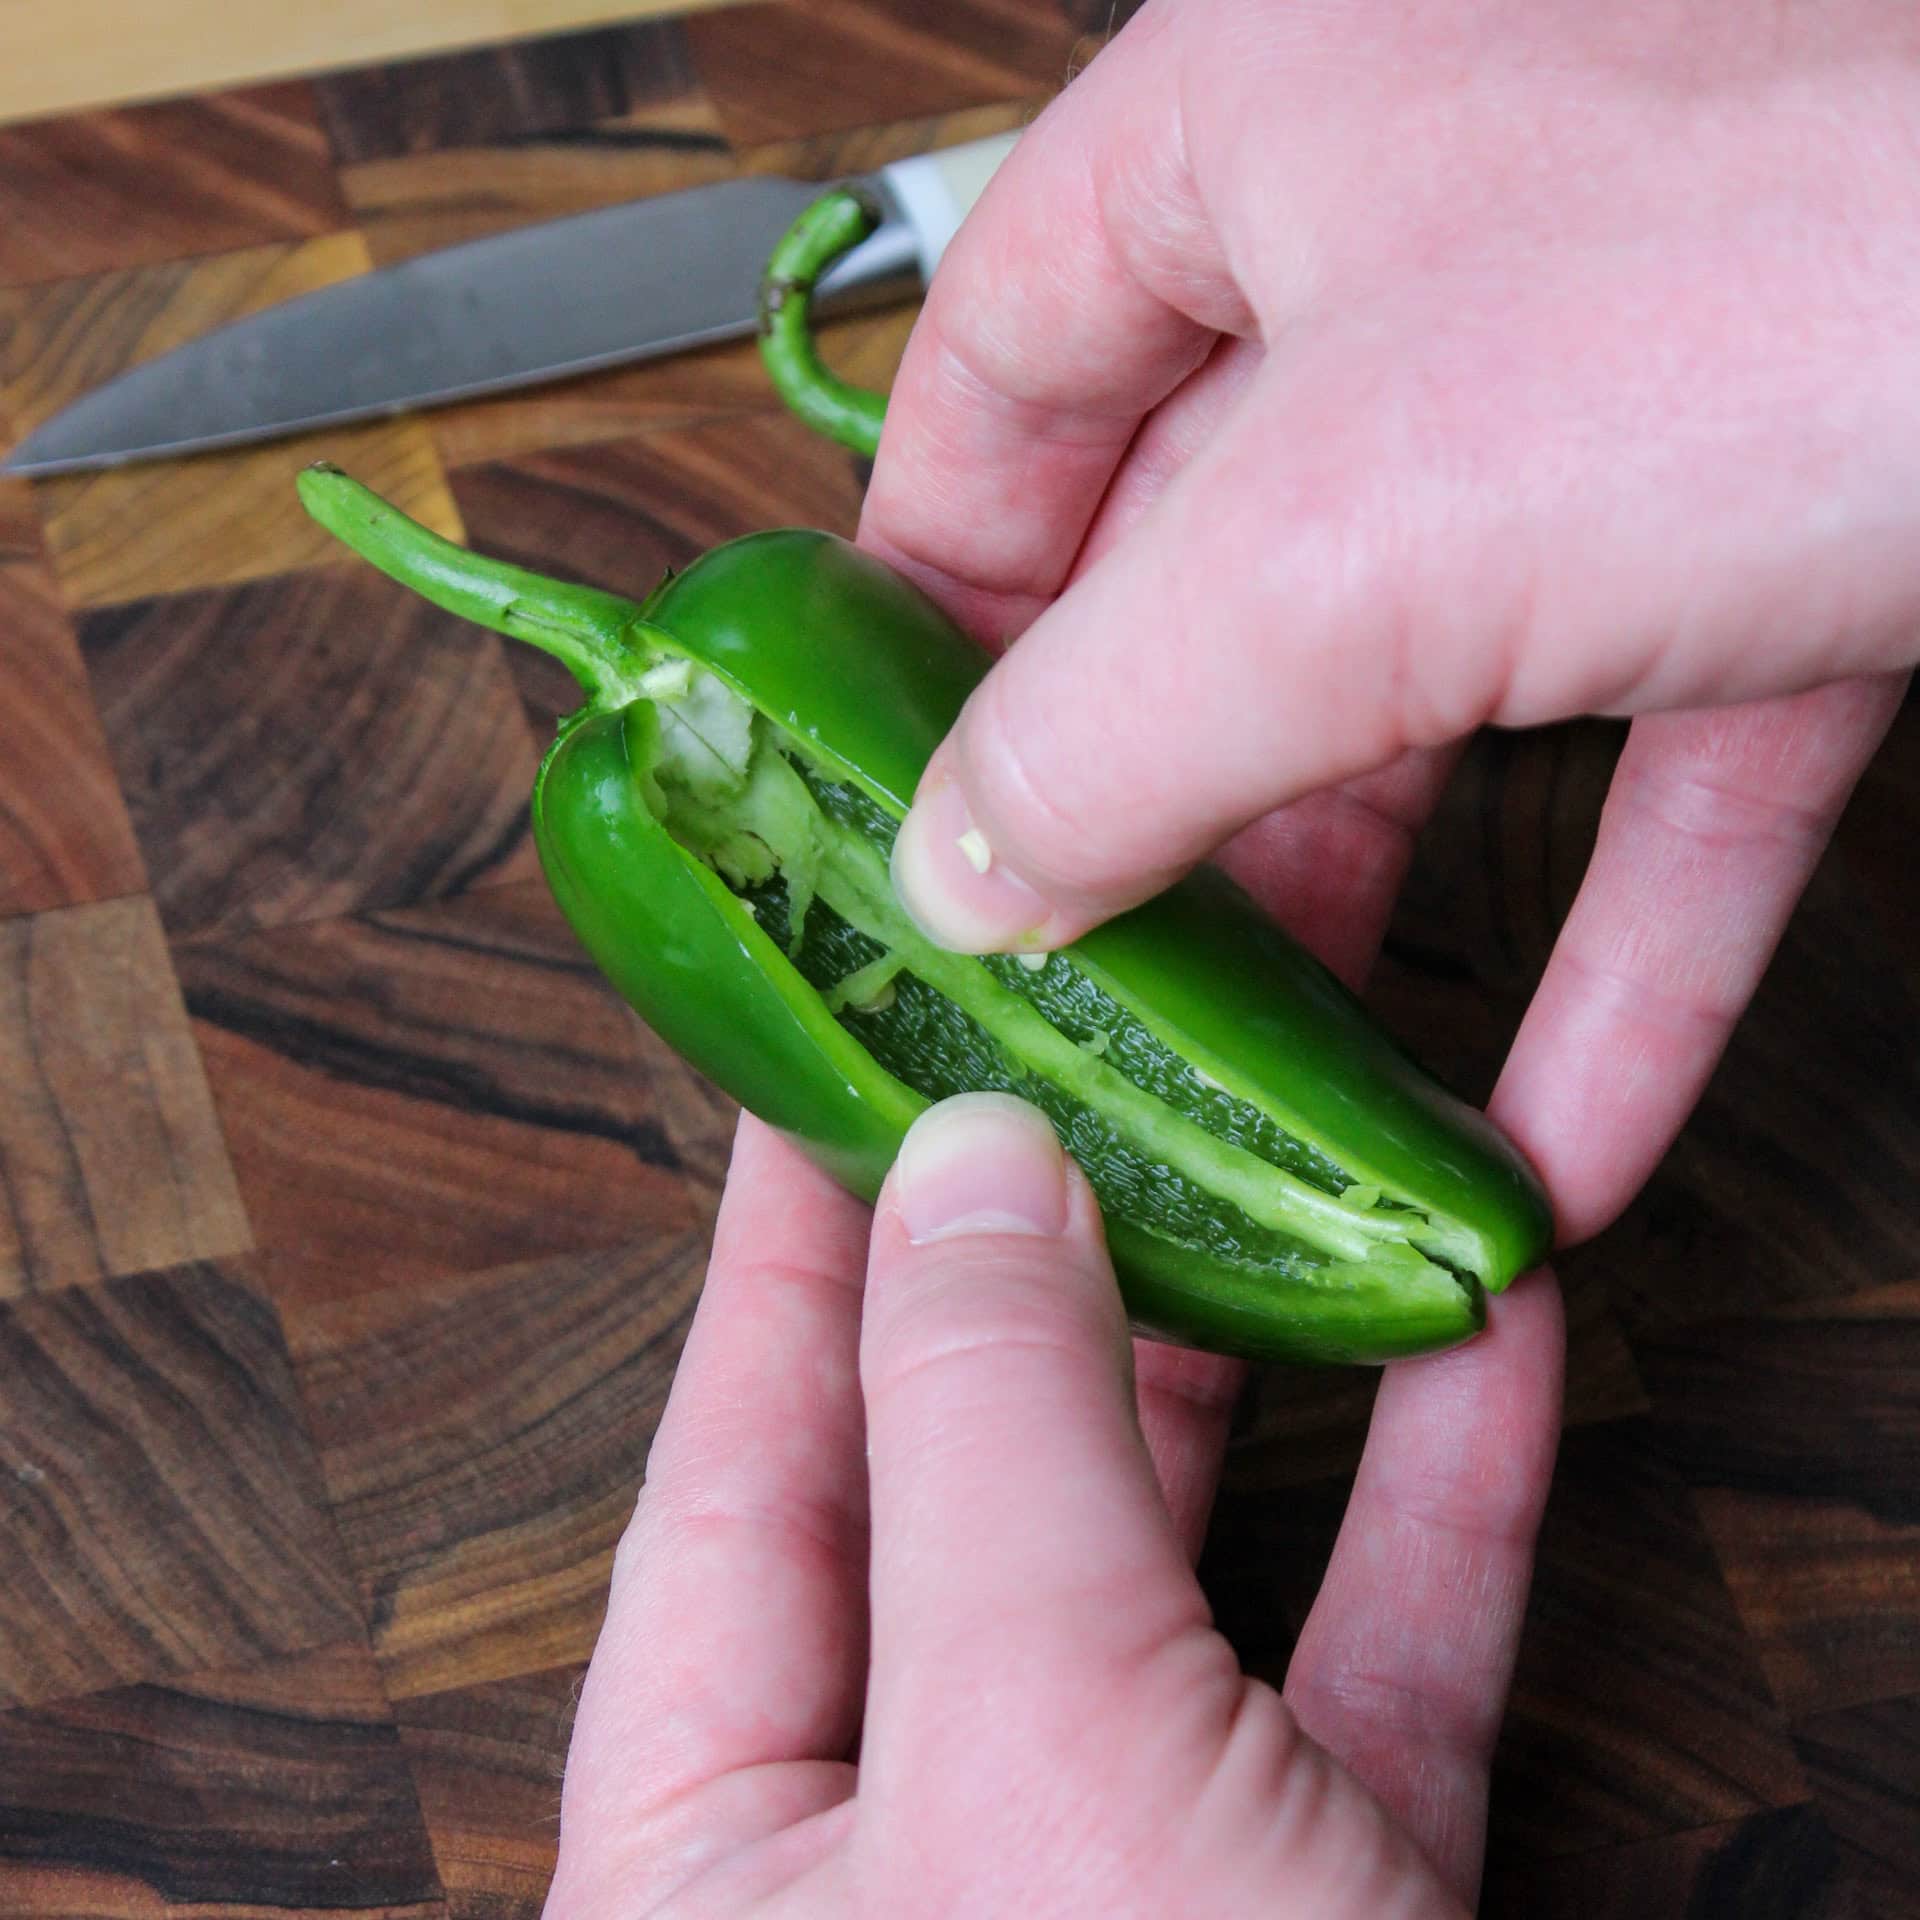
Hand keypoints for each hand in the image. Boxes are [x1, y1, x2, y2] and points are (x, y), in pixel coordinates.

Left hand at [542, 1104, 1563, 1918]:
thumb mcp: (1031, 1766)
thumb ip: (984, 1443)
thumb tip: (958, 1169)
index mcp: (730, 1828)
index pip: (745, 1443)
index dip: (802, 1224)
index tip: (851, 1039)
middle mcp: (916, 1834)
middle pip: (977, 1465)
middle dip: (1058, 1242)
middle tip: (1105, 1042)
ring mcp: (1139, 1873)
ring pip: (1188, 1542)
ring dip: (1266, 1343)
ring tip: (1301, 1137)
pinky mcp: (1339, 1907)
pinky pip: (1381, 1653)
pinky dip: (1438, 1492)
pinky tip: (1482, 1327)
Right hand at [869, 0, 1915, 1242]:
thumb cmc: (1830, 260)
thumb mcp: (1337, 542)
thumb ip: (1097, 720)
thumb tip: (955, 865)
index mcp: (1261, 134)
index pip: (997, 371)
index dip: (919, 586)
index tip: (883, 776)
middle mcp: (1434, 237)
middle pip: (1202, 570)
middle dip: (1144, 807)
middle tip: (1071, 984)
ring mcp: (1630, 382)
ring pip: (1428, 690)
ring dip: (1364, 918)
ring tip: (1269, 1099)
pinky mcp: (1801, 514)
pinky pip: (1654, 769)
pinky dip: (1606, 953)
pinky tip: (1548, 1131)